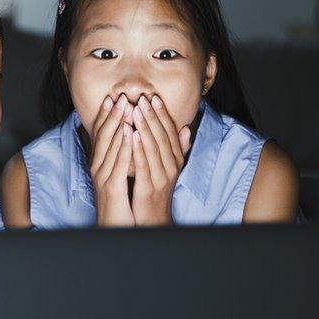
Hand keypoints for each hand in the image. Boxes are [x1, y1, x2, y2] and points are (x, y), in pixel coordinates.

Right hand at [89, 94, 134, 226]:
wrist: (114, 228)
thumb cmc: (119, 203)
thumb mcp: (121, 176)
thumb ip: (125, 157)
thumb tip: (130, 137)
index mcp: (101, 164)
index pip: (102, 135)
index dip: (106, 116)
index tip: (112, 98)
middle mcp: (98, 167)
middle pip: (103, 136)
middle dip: (112, 114)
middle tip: (119, 95)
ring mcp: (103, 176)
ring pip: (110, 144)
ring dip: (117, 124)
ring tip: (125, 106)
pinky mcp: (111, 186)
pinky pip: (118, 162)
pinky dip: (123, 145)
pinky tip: (128, 132)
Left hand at [130, 95, 191, 225]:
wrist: (153, 221)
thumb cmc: (157, 192)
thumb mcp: (169, 168)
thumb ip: (178, 149)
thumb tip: (186, 128)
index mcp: (175, 161)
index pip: (170, 133)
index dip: (162, 114)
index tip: (154, 97)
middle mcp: (171, 167)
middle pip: (162, 136)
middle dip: (152, 115)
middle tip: (143, 97)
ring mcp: (161, 177)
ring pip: (154, 147)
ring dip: (145, 127)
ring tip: (136, 109)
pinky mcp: (149, 187)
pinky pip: (143, 164)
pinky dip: (138, 148)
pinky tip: (132, 134)